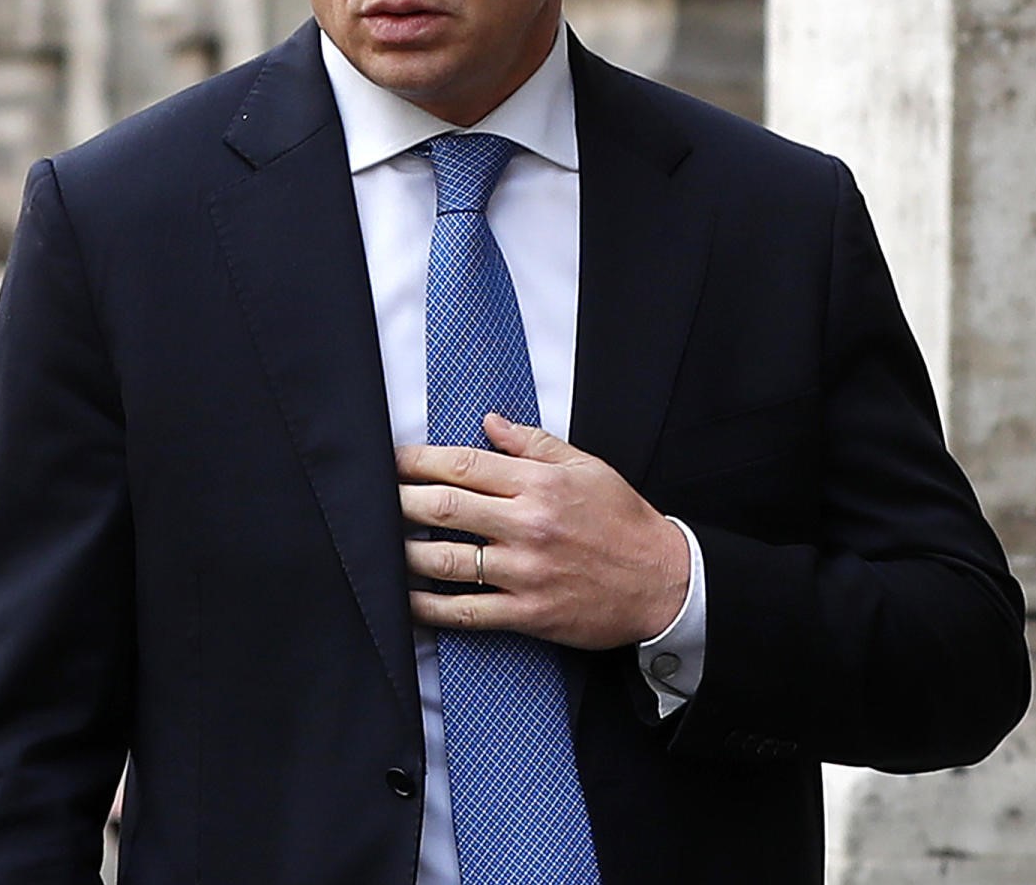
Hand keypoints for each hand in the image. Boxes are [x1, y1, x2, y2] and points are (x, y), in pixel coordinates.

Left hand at [398, 413, 689, 649]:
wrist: (664, 582)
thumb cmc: (626, 523)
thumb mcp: (589, 469)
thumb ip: (535, 445)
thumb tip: (490, 423)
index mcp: (542, 484)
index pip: (463, 465)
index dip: (416, 461)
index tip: (391, 461)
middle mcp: (530, 525)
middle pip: (442, 507)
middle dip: (397, 501)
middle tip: (370, 499)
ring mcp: (527, 572)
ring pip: (444, 560)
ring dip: (403, 553)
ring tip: (380, 546)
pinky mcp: (528, 613)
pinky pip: (465, 611)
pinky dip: (428, 607)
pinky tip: (406, 598)